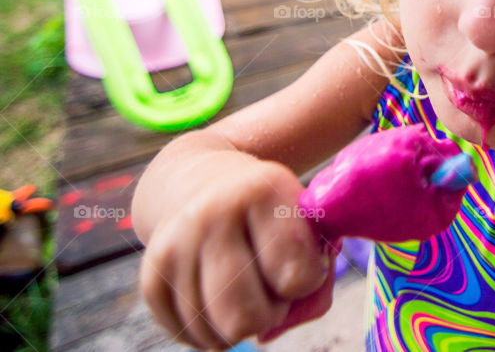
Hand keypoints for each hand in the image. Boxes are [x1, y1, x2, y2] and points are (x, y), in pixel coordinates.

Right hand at [139, 155, 335, 350]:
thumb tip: (267, 336)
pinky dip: (209, 330)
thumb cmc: (273, 217)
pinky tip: (218, 298)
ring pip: (215, 334)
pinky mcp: (151, 275)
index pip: (296, 278)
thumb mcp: (309, 227)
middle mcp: (210, 213)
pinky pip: (185, 335)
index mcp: (261, 191)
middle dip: (269, 315)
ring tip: (245, 287)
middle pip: (247, 317)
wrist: (206, 184)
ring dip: (239, 325)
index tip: (303, 260)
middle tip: (272, 286)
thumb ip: (317, 285)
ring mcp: (174, 245)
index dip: (308, 281)